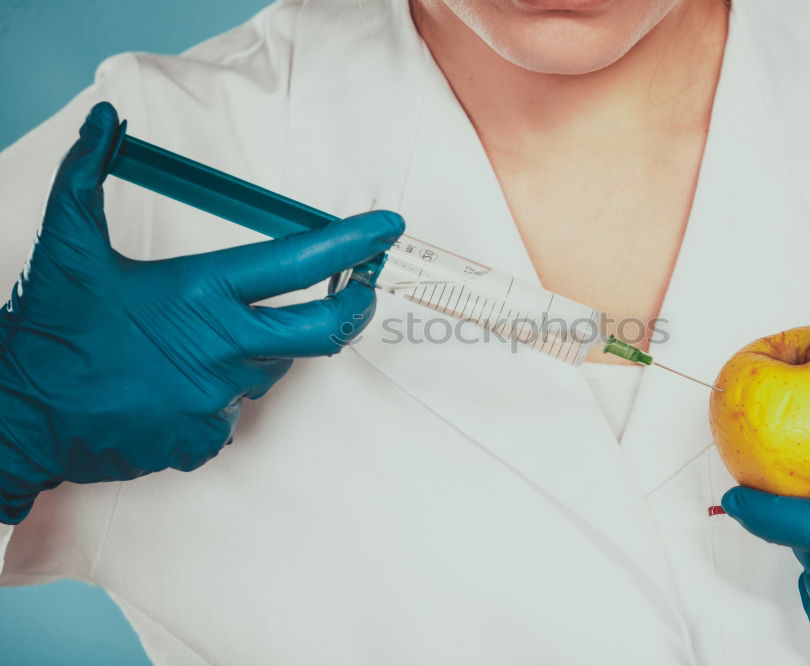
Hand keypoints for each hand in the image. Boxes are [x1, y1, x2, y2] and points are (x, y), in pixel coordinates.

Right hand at [0, 102, 403, 523]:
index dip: (351, 244)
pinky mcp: (207, 438)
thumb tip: (105, 121)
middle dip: (351, 308)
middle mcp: (223, 349)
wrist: (19, 416)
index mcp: (201, 294)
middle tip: (360, 290)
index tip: (386, 228)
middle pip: (320, 331)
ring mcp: (218, 399)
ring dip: (254, 350)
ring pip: (268, 368)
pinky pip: (234, 409)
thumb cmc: (50, 332)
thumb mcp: (70, 247)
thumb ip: (90, 177)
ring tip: (197, 339)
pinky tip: (174, 382)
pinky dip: (218, 391)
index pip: (299, 264)